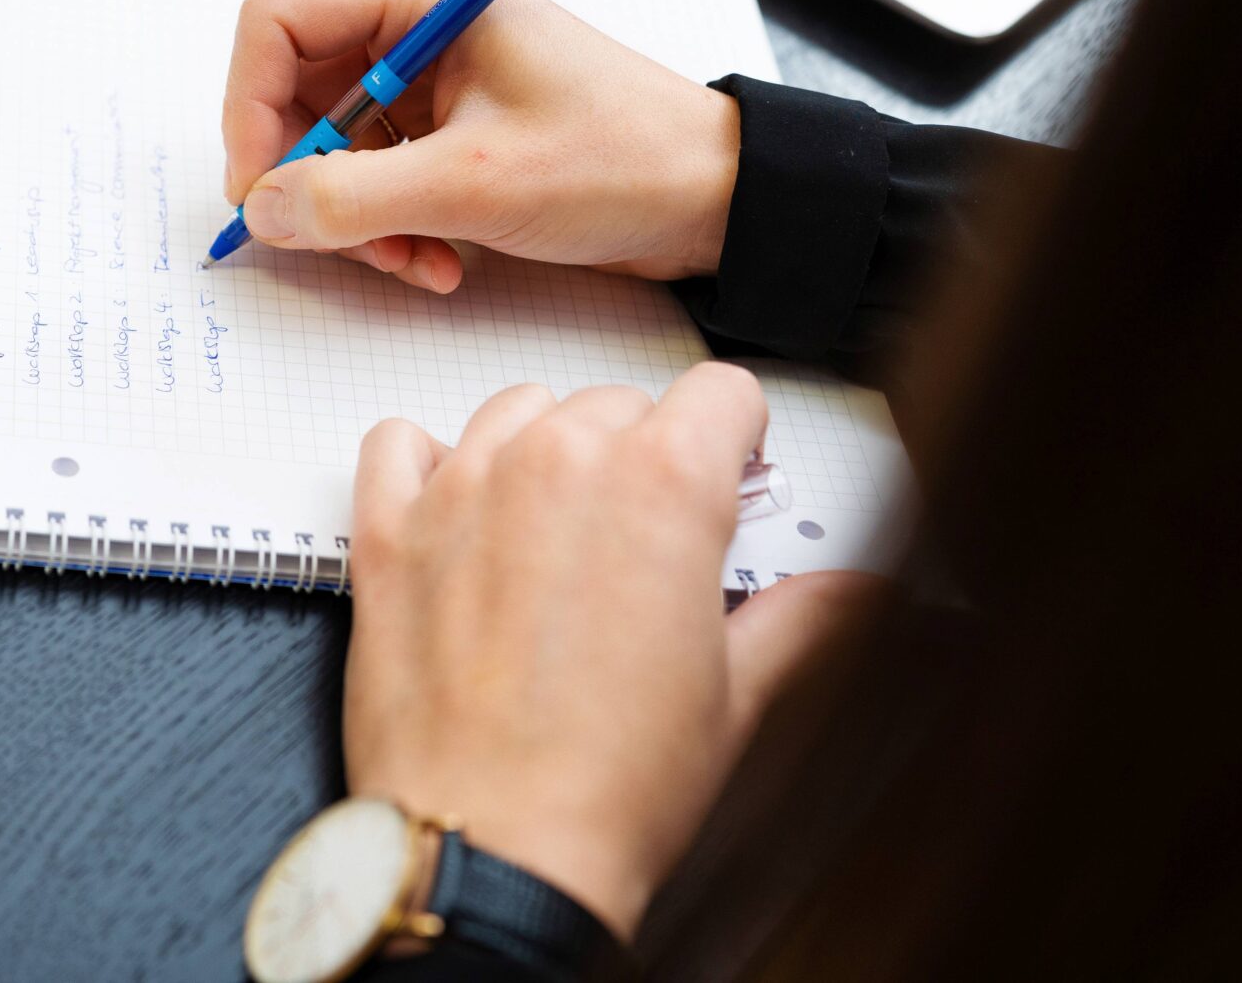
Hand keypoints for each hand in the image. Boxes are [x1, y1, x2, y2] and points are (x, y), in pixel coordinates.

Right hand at [220, 0, 741, 290]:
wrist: (715, 198)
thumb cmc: (622, 159)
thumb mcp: (474, 185)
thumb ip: (352, 199)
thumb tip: (262, 209)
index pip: (276, 23)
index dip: (249, 106)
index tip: (258, 185)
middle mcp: (416, 25)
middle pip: (293, 92)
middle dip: (307, 178)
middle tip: (329, 239)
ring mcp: (430, 79)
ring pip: (330, 147)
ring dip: (352, 218)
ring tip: (410, 261)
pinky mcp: (447, 129)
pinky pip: (374, 177)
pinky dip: (388, 227)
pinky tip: (437, 262)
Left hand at [342, 365, 883, 938]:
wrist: (495, 850)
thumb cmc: (610, 786)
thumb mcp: (738, 697)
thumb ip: (802, 617)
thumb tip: (854, 589)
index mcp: (662, 486)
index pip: (722, 391)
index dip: (738, 436)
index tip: (732, 474)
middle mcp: (559, 463)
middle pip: (620, 403)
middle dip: (644, 457)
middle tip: (647, 542)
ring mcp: (462, 488)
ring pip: (518, 411)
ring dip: (545, 451)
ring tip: (558, 534)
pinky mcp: (388, 530)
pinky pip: (398, 442)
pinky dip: (427, 463)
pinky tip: (456, 512)